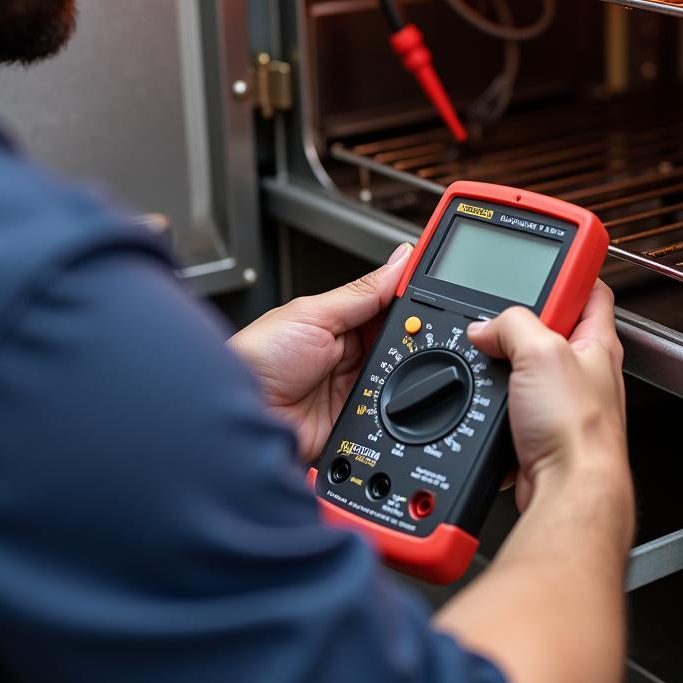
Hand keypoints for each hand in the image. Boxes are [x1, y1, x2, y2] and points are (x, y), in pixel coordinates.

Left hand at [228, 243, 413, 460]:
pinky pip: (389, 415)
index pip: (389, 304)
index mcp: (339, 321)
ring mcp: (354, 389)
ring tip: (401, 365)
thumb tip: (399, 260)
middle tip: (424, 333)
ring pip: (402, 379)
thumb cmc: (256, 358)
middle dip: (415, 339)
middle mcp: (350, 354)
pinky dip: (397, 409)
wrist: (240, 414)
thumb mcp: (312, 314)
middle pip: (402, 343)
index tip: (442, 287)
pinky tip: (398, 399)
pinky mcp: (356, 422)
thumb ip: (361, 292)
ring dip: (406, 374)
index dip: (413, 298)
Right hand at [466, 281, 629, 513]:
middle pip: (545, 322)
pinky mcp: (535, 424)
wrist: (566, 492)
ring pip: (520, 363)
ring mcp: (558, 397)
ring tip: (487, 358)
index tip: (546, 254)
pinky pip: (506, 397)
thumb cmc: (578, 432)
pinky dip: (489, 395)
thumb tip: (485, 326)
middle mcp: (581, 367)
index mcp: (596, 341)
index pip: (590, 286)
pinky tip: (484, 396)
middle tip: (496, 314)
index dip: (570, 265)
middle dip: (515, 318)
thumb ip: (511, 324)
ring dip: (499, 361)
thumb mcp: (542, 353)